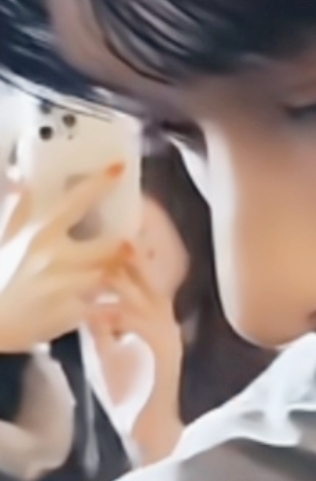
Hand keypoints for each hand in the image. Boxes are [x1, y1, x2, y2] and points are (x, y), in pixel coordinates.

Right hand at [0, 164, 126, 352]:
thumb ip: (18, 209)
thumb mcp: (5, 238)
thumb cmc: (1, 275)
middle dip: (128, 245)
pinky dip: (121, 302)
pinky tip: (126, 299)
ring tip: (135, 270)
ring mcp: (65, 286)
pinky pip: (109, 305)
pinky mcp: (73, 312)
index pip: (74, 202)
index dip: (99, 183)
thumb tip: (20, 179)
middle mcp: (54, 257)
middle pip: (109, 246)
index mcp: (39, 233)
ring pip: (112, 274)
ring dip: (127, 272)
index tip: (120, 168)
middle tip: (137, 242)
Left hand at [86, 249, 183, 462]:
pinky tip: (106, 310)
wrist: (146, 428)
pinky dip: (125, 316)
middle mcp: (167, 325)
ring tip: (114, 262)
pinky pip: (144, 328)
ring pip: (151, 301)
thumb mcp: (110, 350)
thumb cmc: (128, 391)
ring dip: (132, 281)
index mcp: (156, 322)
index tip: (124, 235)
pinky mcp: (164, 354)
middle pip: (152, 284)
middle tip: (123, 236)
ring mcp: (168, 339)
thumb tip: (90, 305)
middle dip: (138, 260)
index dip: (137, 260)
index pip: (147, 283)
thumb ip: (104, 327)